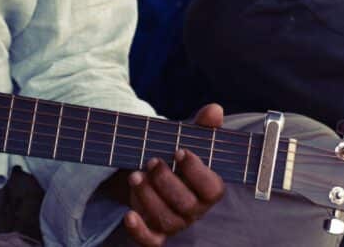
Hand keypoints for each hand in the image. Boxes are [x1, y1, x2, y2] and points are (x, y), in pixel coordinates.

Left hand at [121, 104, 225, 245]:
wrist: (148, 170)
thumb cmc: (172, 156)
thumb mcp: (185, 138)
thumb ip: (202, 126)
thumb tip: (215, 109)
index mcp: (207, 189)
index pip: (212, 189)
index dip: (196, 171)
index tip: (179, 151)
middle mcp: (194, 210)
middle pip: (187, 206)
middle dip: (167, 182)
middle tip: (151, 161)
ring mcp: (174, 223)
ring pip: (166, 220)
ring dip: (148, 197)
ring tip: (135, 175)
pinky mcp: (154, 232)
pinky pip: (150, 241)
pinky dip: (139, 231)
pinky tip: (128, 215)